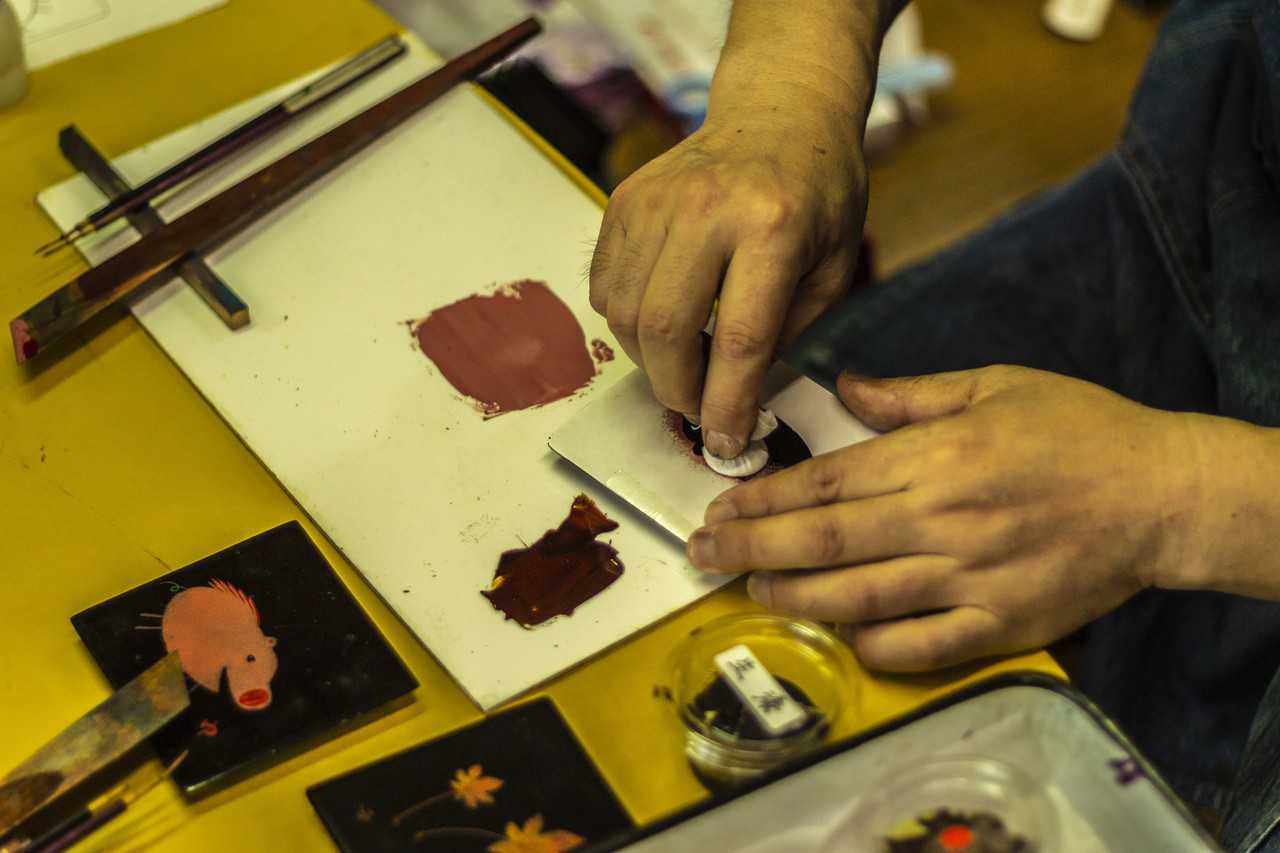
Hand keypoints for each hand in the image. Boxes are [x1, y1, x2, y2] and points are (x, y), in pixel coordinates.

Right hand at [589, 99, 865, 458]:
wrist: (780, 112)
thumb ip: (790, 334)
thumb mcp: (834, 266)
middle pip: (665, 328)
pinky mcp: (624, 201)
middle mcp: (706, 208)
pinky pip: (605, 288)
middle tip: (697, 408)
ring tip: (684, 363)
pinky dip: (627, 323)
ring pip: (626, 314)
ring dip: (649, 360)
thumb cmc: (819, 194)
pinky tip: (662, 319)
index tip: (725, 443)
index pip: (740, 338)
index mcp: (773, 226)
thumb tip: (741, 402)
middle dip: (676, 389)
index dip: (728, 403)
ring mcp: (656, 201)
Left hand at [685, 366, 1204, 671]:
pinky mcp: (999, 627)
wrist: (1160, 495)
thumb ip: (909, 394)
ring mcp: (969, 580)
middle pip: (823, 542)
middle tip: (702, 553)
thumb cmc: (1076, 430)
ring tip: (751, 587)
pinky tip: (836, 631)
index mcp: (937, 456)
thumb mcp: (993, 384)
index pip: (826, 483)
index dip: (762, 499)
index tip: (721, 507)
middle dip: (749, 548)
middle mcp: (943, 520)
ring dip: (792, 595)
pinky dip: (867, 645)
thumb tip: (840, 386)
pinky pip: (916, 647)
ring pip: (856, 598)